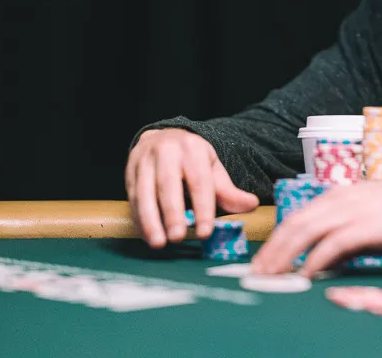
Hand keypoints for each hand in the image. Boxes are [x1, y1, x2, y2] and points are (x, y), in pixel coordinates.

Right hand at [125, 129, 258, 247]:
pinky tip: (146, 235)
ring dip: (150, 220)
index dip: (203, 208)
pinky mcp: (130, 172)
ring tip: (159, 243)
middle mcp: (167, 151)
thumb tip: (251, 205)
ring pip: (144, 192)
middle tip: (177, 238)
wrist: (162, 137)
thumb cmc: (190, 159)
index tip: (205, 232)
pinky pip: (132, 197)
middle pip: (168, 184)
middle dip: (173, 213)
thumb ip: (228, 191)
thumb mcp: (212, 168)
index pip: (199, 180)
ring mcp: (145, 160)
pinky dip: (139, 219)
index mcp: (193, 149)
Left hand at [251, 183, 381, 276]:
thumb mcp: (360, 215)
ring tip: (274, 275)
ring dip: (286, 255)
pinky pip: (333, 244)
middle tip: (260, 271)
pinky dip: (316, 260)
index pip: (296, 217)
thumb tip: (316, 257)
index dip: (276, 239)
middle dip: (274, 249)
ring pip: (307, 231)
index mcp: (335, 196)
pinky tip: (307, 273)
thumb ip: (337, 230)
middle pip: (295, 224)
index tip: (264, 260)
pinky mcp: (365, 226)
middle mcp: (338, 200)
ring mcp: (351, 211)